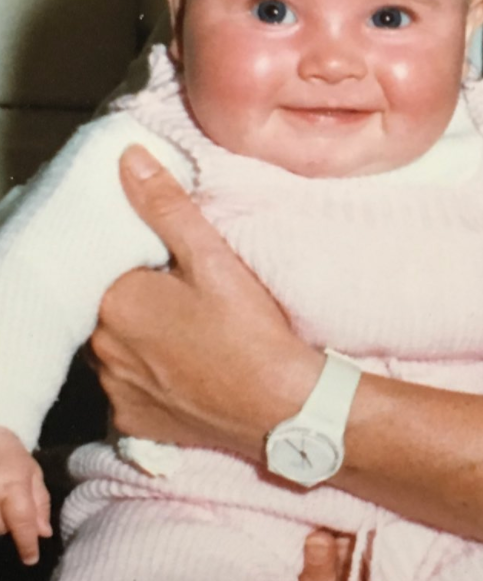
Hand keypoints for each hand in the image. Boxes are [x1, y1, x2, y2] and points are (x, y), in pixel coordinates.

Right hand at [0, 427, 50, 564]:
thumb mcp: (32, 472)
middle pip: (1, 528)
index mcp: (13, 484)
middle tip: (8, 505)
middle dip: (9, 524)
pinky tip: (0, 507)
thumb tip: (44, 534)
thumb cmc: (8, 455)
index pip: (22, 521)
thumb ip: (39, 502)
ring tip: (2, 503)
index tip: (31, 559)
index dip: (26, 544)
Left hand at [91, 146, 321, 458]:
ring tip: (190, 327)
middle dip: (139, 294)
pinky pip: (128, 385)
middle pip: (109, 305)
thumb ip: (167, 207)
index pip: (110, 263)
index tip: (173, 260)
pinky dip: (148, 372)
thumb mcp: (214, 258)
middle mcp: (103, 349)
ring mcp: (116, 390)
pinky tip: (185, 363)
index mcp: (117, 301)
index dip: (142, 257)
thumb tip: (131, 161)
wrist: (281, 407)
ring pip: (117, 344)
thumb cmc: (251, 331)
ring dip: (141, 333)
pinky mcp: (133, 419)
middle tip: (187, 291)